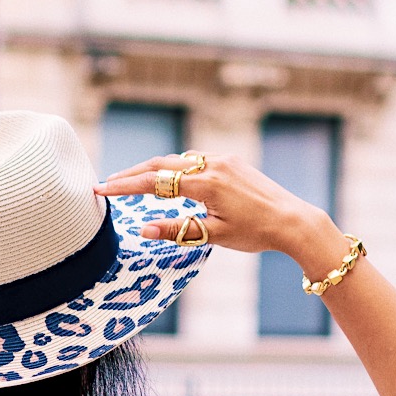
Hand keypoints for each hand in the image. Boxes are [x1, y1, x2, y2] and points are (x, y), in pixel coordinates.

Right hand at [95, 153, 348, 268]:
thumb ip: (177, 230)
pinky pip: (195, 160)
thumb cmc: (256, 233)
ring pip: (178, 160)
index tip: (102, 189)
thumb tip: (143, 229)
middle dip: (133, 174)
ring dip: (154, 170)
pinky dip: (176, 168)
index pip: (155, 182)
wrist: (293, 220)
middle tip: (109, 183)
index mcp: (206, 183)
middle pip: (162, 164)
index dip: (125, 186)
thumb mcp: (214, 235)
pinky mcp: (231, 161)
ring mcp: (223, 159)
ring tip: (133, 182)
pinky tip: (170, 179)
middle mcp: (212, 164)